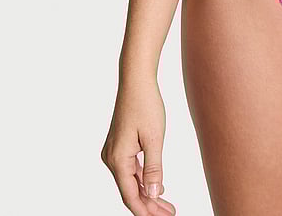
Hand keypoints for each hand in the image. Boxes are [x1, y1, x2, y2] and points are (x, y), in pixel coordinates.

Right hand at [101, 74, 175, 215]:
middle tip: (170, 213)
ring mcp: (113, 152)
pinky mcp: (119, 146)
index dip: (146, 211)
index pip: (130, 196)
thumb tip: (152, 194)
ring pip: (130, 181)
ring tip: (166, 205)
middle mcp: (111, 158)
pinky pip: (130, 169)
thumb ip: (154, 168)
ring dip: (147, 193)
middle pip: (130, 191)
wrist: (136, 80)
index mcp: (117, 159)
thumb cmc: (145, 104)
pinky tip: (156, 187)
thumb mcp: (154, 138)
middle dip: (149, 205)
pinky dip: (143, 179)